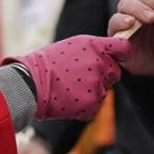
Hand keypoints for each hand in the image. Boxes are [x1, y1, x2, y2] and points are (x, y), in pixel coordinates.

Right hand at [4, 35, 130, 120]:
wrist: (29, 84)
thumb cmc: (47, 63)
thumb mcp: (72, 46)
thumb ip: (95, 48)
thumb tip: (112, 55)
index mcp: (95, 47)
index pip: (123, 48)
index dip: (122, 53)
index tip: (118, 56)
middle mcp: (100, 65)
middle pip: (114, 73)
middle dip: (103, 75)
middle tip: (79, 76)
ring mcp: (97, 86)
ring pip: (103, 91)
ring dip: (91, 92)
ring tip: (68, 87)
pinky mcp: (92, 105)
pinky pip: (94, 107)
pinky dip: (83, 106)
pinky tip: (68, 99)